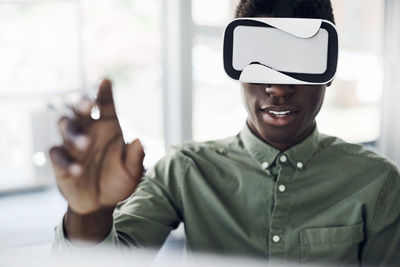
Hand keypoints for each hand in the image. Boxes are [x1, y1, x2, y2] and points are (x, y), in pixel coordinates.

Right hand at [49, 79, 144, 214]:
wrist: (102, 204)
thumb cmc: (119, 181)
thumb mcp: (133, 172)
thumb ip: (136, 158)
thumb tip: (138, 141)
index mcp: (108, 127)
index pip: (105, 105)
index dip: (104, 92)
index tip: (106, 81)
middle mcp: (89, 130)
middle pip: (79, 108)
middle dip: (81, 103)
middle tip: (88, 106)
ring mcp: (73, 145)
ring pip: (65, 126)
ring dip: (73, 133)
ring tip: (86, 145)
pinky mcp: (60, 162)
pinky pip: (57, 154)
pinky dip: (65, 160)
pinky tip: (78, 170)